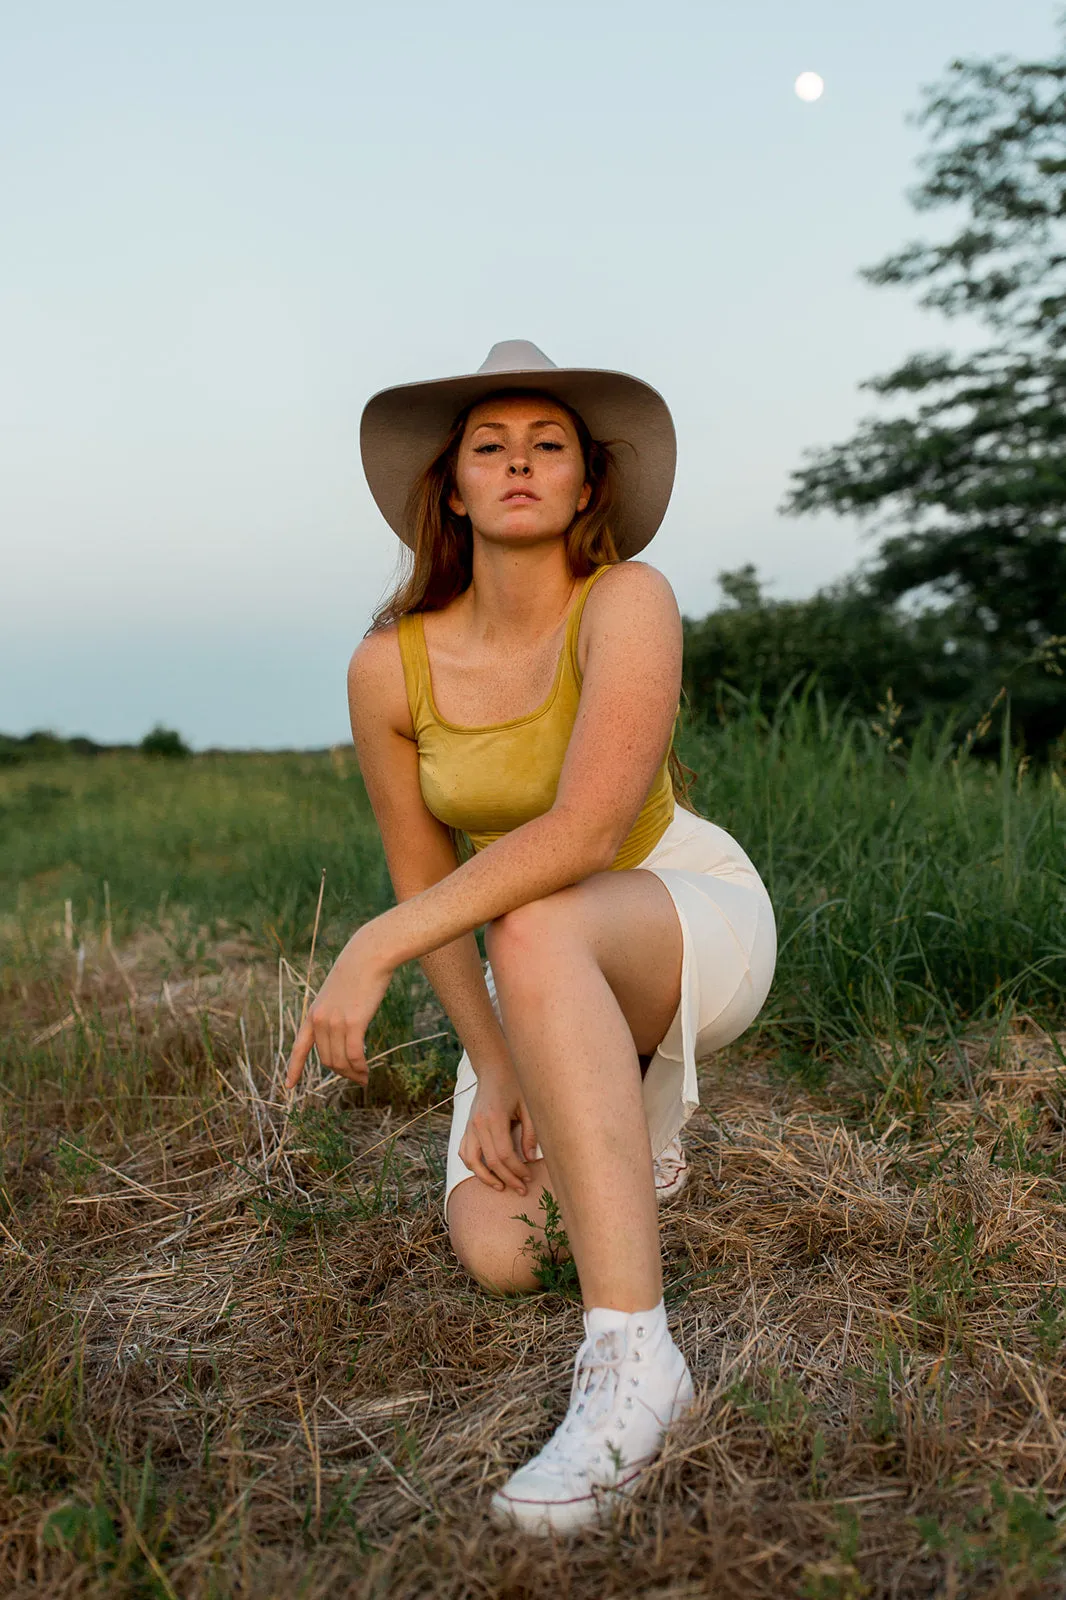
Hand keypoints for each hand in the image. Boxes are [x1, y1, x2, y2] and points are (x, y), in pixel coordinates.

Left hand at [285, 923, 395, 1089]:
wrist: (368, 955)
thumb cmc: (357, 972)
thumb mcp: (337, 994)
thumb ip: (335, 1014)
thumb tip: (343, 1035)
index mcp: (313, 1014)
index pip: (299, 1047)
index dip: (293, 1068)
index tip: (288, 1086)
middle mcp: (320, 1021)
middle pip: (326, 1059)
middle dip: (341, 1073)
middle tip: (356, 1078)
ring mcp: (335, 1022)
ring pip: (340, 1060)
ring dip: (352, 1073)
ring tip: (363, 1078)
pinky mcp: (354, 1023)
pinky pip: (354, 1055)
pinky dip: (360, 1068)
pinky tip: (366, 1072)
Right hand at [458, 1066, 538, 1195]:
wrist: (494, 1068)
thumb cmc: (515, 1084)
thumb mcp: (528, 1106)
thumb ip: (530, 1133)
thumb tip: (530, 1158)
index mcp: (493, 1118)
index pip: (504, 1155)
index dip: (516, 1170)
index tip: (528, 1177)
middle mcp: (478, 1124)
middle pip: (491, 1161)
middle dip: (507, 1178)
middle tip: (521, 1188)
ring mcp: (469, 1126)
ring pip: (471, 1161)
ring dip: (486, 1177)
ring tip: (501, 1186)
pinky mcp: (466, 1127)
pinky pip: (464, 1152)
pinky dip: (472, 1165)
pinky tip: (485, 1172)